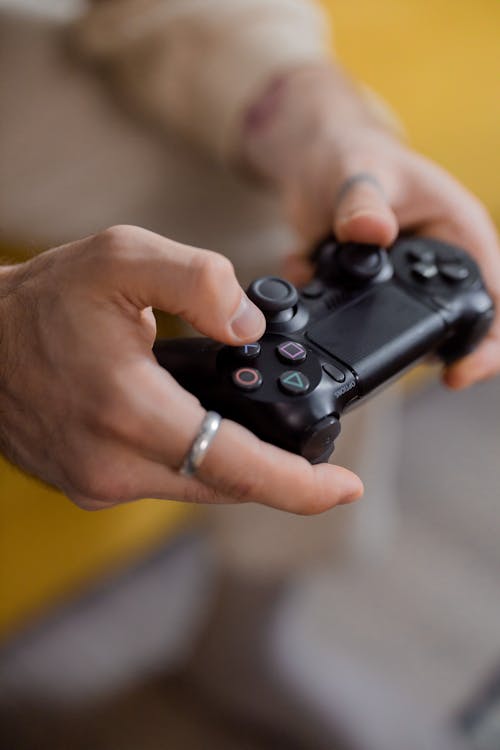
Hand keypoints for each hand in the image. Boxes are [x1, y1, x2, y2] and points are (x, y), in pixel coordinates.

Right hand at [0, 225, 362, 510]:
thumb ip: (199, 280)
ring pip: (198, 486)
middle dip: (276, 467)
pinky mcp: (89, 486)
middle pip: (226, 482)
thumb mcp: (123, 257)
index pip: (234, 466)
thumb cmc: (42, 301)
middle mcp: (112, 464)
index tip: (347, 488)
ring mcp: (98, 483)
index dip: (299, 486)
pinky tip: (206, 428)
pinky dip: (197, 461)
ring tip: (259, 427)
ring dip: (236, 462)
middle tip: (313, 443)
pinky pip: (166, 483)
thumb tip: (248, 327)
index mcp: (128, 411)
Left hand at [241, 65, 499, 389]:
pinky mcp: (368, 289)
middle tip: (389, 362)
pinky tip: (308, 275)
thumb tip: (371, 233)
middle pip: (452, 325)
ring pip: (401, 328)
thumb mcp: (361, 171)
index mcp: (458, 233)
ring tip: (333, 302)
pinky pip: (354, 317)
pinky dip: (327, 309)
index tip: (459, 372)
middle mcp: (436, 263)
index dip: (487, 341)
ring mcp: (402, 281)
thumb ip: (363, 202)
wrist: (312, 158)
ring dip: (366, 331)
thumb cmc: (353, 152)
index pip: (491, 297)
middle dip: (423, 349)